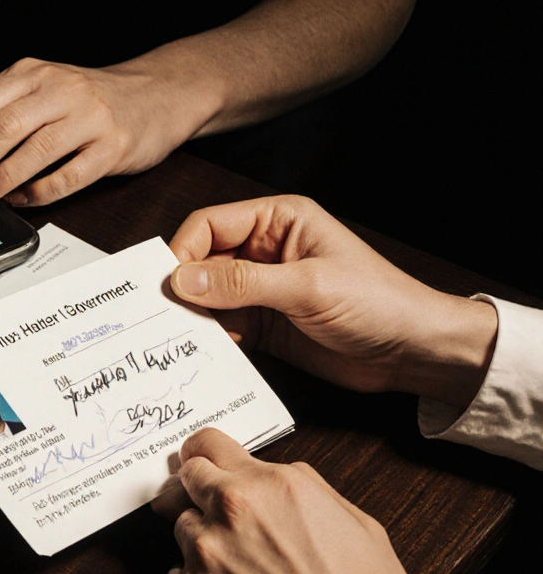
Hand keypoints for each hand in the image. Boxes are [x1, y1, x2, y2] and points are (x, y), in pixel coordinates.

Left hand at [0, 57, 214, 206]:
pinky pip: (70, 174)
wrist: (159, 93)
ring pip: (33, 150)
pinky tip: (24, 201)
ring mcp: (88, 116)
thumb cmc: (89, 99)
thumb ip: (1, 116)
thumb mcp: (41, 91)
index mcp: (29, 75)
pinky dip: (42, 191)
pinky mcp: (113, 145)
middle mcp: (57, 89)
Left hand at [152, 429, 454, 573]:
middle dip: (193, 493)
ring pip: (182, 532)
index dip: (201, 454)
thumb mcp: (350, 518)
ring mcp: (203, 554)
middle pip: (182, 483)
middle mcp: (230, 512)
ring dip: (203, 545)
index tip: (195, 461)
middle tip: (212, 515)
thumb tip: (268, 475)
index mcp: (269, 486)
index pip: (206, 445)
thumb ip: (298, 486)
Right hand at [168, 196, 497, 408]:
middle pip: (202, 260)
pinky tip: (202, 352)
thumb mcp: (307, 287)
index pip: (210, 225)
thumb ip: (243, 282)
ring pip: (208, 296)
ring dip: (192, 316)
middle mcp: (265, 250)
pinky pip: (222, 327)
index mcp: (278, 221)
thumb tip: (184, 279)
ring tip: (176, 337)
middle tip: (159, 315)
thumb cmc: (377, 303)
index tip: (167, 285)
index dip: (183, 251)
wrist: (413, 351)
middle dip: (182, 286)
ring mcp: (262, 289)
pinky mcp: (263, 325)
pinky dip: (208, 338)